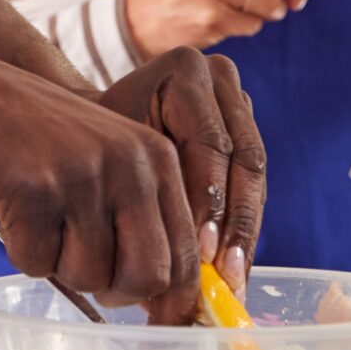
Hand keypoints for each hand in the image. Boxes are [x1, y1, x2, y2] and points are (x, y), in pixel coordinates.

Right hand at [0, 52, 205, 324]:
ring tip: (41, 218)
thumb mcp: (106, 162)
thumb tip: (168, 304)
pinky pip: (38, 264)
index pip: (187, 253)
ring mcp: (83, 176)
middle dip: (117, 292)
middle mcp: (129, 165)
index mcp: (158, 158)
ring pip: (90, 278)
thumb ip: (141, 217)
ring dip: (60, 266)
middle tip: (82, 267)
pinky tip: (13, 210)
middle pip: (148, 277)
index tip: (161, 331)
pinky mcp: (34, 191)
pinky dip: (22, 253)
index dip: (175, 303)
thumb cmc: (36, 142)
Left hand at [97, 48, 265, 291]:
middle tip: (225, 272)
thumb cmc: (94, 140)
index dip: (211, 201)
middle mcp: (221, 79)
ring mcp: (239, 103)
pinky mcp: (247, 133)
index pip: (209, 143)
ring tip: (233, 278)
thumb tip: (177, 265)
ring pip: (255, 177)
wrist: (97, 120)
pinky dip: (243, 228)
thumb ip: (145, 195)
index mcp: (186, 70)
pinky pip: (254, 186)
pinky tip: (234, 267)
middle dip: (235, 223)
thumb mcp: (113, 157)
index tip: (202, 250)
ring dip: (246, 232)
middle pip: (243, 160)